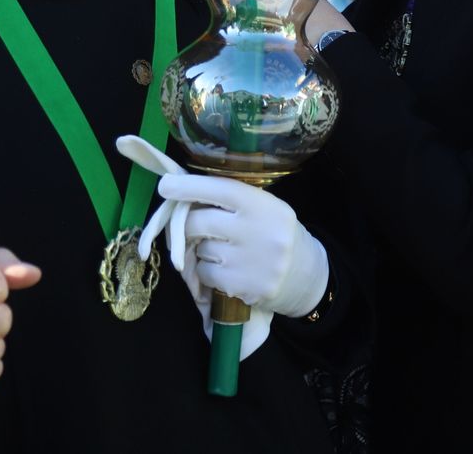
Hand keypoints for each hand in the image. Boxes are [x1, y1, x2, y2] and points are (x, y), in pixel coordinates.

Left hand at [158, 174, 327, 318]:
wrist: (306, 276)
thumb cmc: (276, 234)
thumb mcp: (265, 208)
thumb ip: (232, 202)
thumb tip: (186, 194)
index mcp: (263, 205)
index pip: (221, 189)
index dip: (189, 186)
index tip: (166, 185)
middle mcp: (256, 231)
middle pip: (199, 222)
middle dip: (187, 225)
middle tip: (191, 227)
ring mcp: (248, 262)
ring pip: (200, 250)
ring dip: (203, 250)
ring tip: (225, 252)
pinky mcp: (241, 287)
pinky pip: (205, 274)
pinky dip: (208, 272)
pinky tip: (228, 271)